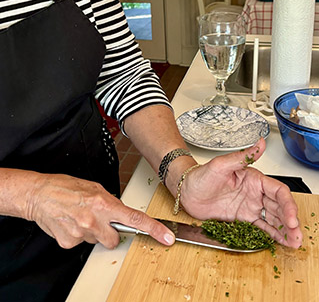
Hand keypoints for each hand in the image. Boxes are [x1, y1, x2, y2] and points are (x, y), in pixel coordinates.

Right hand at [27, 173, 174, 248]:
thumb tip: (118, 212)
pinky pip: (81, 243)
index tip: (166, 237)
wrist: (39, 195)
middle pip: (115, 239)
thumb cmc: (65, 187)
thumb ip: (109, 201)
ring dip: (92, 232)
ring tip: (79, 217)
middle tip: (98, 220)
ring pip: (96, 241)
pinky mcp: (69, 243)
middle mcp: (94, 220)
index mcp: (104, 203)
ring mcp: (81, 233)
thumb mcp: (93, 187)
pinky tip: (70, 223)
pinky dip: (78, 235)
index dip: (153, 229)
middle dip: (110, 233)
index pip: (134, 219)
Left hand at [180, 138, 301, 248]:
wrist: (186, 191)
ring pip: (274, 219)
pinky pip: (261, 227)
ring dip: (285, 230)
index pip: (278, 192)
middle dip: (291, 222)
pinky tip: (282, 242)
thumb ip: (243, 156)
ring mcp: (250, 207)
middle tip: (297, 235)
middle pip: (280, 207)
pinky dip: (273, 235)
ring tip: (295, 242)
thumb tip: (260, 143)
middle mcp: (255, 193)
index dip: (287, 205)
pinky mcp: (243, 219)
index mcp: (254, 179)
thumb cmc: (201, 175)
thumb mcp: (221, 165)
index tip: (291, 218)